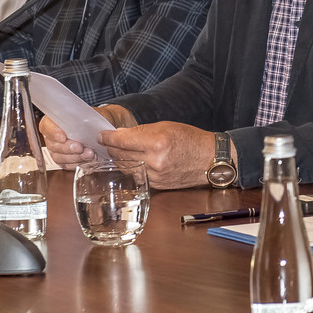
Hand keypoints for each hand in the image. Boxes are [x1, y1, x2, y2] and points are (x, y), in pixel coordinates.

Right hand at [40, 105, 135, 166]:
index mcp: (53, 121)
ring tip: (89, 154)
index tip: (63, 137)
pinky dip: (77, 164)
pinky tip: (87, 160)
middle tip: (80, 148)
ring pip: (59, 157)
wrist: (98, 129)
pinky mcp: (63, 160)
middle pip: (53, 145)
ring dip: (75, 157)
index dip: (53, 132)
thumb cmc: (91, 120)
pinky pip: (66, 165)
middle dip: (68, 148)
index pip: (46, 126)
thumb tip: (87, 122)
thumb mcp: (89, 115)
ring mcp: (56, 149)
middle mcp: (52, 136)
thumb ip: (84, 118)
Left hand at [98, 120, 218, 189]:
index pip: (122, 141)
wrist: (211, 159)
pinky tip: (130, 161)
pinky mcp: (157, 186)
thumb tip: (120, 135)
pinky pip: (136, 175)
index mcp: (157, 143)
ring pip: (125, 167)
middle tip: (107, 142)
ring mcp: (155, 176)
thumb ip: (141, 131)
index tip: (101, 135)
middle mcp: (155, 161)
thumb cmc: (191, 139)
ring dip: (118, 159)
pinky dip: (130, 168)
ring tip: (116, 151)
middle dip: (111, 147)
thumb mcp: (166, 127)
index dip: (108, 138)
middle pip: (120, 155)